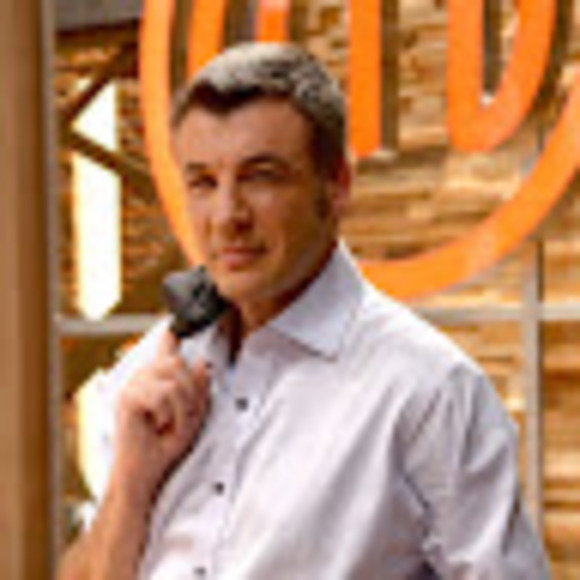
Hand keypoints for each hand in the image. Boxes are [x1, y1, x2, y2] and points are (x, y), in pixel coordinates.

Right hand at [109, 330, 210, 510]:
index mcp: (156, 380)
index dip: (171, 336)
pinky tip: (158, 426)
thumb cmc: (164, 445)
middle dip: (190, 393)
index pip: (166, 350)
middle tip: (181, 418)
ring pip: (173, 380)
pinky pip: (163, 395)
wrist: (145, 473)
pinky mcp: (128, 398)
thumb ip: (198, 389)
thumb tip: (201, 361)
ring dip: (181, 408)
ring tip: (169, 425)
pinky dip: (169, 414)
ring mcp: (133, 386)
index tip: (174, 326)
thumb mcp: (192, 414)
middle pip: (177, 364)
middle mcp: (142, 378)